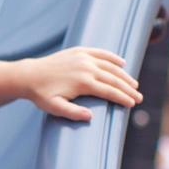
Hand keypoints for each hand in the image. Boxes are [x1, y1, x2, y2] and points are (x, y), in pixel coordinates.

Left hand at [19, 47, 141, 121]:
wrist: (29, 75)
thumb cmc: (41, 94)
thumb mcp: (54, 107)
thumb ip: (72, 113)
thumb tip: (90, 117)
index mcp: (82, 82)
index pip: (109, 91)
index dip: (122, 98)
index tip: (132, 104)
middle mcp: (86, 67)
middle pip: (113, 78)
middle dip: (128, 89)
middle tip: (139, 98)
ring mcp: (83, 57)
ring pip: (110, 66)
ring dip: (124, 75)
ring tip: (134, 84)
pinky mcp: (79, 51)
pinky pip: (101, 53)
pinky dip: (113, 57)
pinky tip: (122, 62)